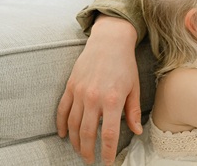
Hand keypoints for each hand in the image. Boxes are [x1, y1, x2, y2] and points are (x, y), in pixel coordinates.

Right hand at [56, 15, 141, 164]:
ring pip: (72, 125)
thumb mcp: (134, 87)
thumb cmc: (125, 64)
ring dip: (75, 142)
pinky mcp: (70, 87)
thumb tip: (136, 131)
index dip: (106, 151)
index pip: (107, 134)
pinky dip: (60, 125)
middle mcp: (94, 98)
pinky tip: (63, 135)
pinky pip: (62, 110)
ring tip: (80, 151)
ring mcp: (80, 93)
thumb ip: (133, 111)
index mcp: (113, 100)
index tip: (106, 162)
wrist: (109, 42)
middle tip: (90, 160)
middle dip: (88, 151)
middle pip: (86, 133)